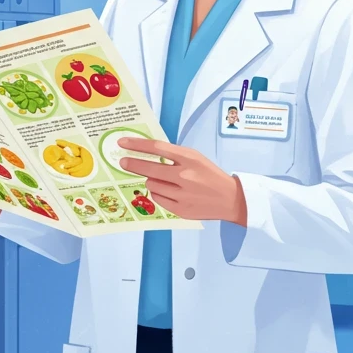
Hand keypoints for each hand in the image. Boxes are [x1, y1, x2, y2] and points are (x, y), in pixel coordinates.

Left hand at [117, 137, 246, 225]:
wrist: (229, 199)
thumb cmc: (210, 175)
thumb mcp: (196, 158)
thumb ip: (174, 155)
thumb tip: (146, 153)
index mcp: (189, 158)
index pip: (157, 148)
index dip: (137, 145)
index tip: (123, 143)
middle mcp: (184, 176)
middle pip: (149, 168)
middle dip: (132, 164)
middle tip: (123, 162)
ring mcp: (182, 194)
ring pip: (151, 185)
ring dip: (152, 180)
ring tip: (163, 180)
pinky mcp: (180, 210)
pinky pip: (158, 198)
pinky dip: (159, 193)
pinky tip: (169, 191)